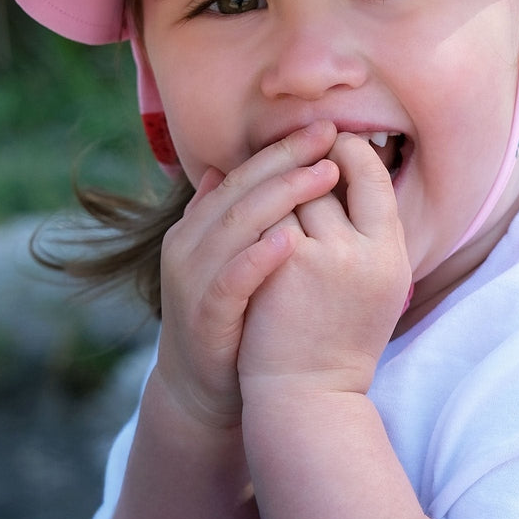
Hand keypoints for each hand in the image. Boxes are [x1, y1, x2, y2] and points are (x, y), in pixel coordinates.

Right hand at [153, 121, 341, 430]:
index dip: (283, 149)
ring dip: (282, 196)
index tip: (325, 127)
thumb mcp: (235, 258)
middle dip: (288, 159)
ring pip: (237, 225)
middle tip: (329, 134)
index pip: (243, 174)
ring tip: (324, 174)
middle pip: (241, 190)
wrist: (204, 391)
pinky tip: (291, 240)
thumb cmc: (234, 314)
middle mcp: (189, 245)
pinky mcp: (205, 318)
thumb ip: (239, 217)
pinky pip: (232, 281)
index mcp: (199, 226)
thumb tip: (229, 166)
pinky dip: (259, 257)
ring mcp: (193, 280)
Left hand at [238, 132, 411, 400]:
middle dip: (306, 163)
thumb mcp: (377, 285)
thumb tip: (346, 170)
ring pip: (291, 190)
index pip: (373, 176)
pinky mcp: (283, 265)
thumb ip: (370, 233)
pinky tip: (245, 201)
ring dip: (277, 181)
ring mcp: (322, 257)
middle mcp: (364, 251)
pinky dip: (256, 206)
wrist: (308, 394)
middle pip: (327, 176)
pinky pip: (267, 215)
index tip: (333, 141)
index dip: (350, 151)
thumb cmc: (342, 337)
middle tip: (299, 146)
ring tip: (270, 174)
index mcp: (392, 253)